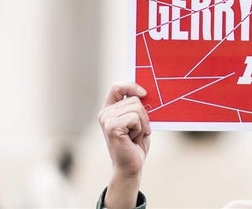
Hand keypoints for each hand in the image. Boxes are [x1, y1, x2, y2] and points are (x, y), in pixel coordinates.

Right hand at [98, 82, 150, 208]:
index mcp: (110, 109)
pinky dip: (140, 129)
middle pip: (134, 99)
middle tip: (138, 131)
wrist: (131, 166)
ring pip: (137, 108)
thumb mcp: (138, 121)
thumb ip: (137, 107)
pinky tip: (133, 139)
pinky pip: (135, 118)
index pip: (117, 87)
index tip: (144, 94)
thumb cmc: (135, 144)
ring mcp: (107, 120)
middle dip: (144, 116)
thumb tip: (146, 92)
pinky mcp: (112, 127)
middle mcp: (105, 113)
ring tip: (135, 135)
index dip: (131, 86)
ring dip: (143, 124)